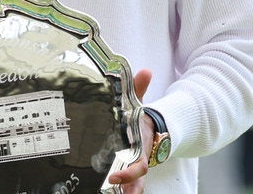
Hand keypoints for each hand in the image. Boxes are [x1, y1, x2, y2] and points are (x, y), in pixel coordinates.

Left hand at [107, 69, 153, 193]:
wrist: (151, 128)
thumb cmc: (141, 118)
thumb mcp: (139, 104)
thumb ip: (140, 88)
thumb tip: (145, 71)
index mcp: (142, 149)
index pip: (138, 166)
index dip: (129, 174)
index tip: (114, 177)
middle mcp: (138, 162)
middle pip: (135, 183)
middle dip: (128, 191)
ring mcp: (132, 168)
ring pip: (129, 187)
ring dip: (121, 191)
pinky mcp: (124, 170)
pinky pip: (121, 184)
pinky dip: (116, 188)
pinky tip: (101, 190)